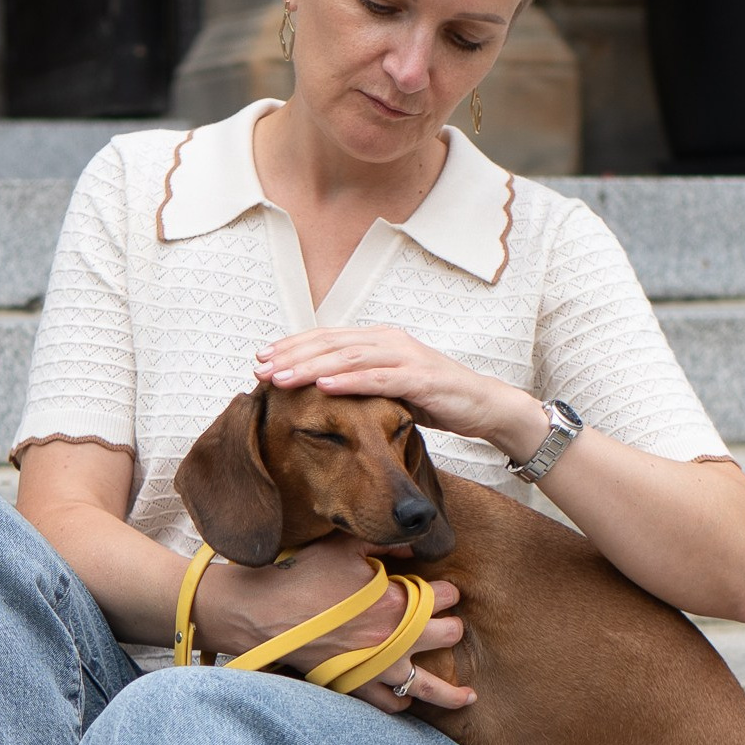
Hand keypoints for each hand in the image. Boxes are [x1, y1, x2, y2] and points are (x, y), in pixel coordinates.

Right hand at [192, 532, 474, 712]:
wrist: (263, 612)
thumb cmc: (302, 575)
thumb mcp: (345, 546)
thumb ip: (384, 543)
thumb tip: (413, 545)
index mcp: (395, 600)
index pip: (443, 597)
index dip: (448, 592)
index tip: (445, 592)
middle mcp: (394, 637)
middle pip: (448, 635)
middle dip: (452, 627)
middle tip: (449, 625)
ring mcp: (377, 667)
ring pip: (430, 687)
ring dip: (452, 691)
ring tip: (468, 696)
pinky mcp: (357, 685)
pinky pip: (392, 704)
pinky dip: (404, 702)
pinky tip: (411, 698)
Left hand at [254, 326, 547, 462]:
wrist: (484, 405)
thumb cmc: (436, 398)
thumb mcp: (391, 387)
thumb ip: (361, 382)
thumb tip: (323, 391)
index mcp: (379, 340)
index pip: (328, 338)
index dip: (293, 346)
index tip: (262, 358)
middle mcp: (388, 341)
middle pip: (331, 344)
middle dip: (292, 355)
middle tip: (259, 367)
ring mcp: (404, 357)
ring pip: (348, 358)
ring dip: (311, 367)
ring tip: (280, 377)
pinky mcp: (419, 378)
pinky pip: (377, 379)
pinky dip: (348, 382)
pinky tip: (323, 387)